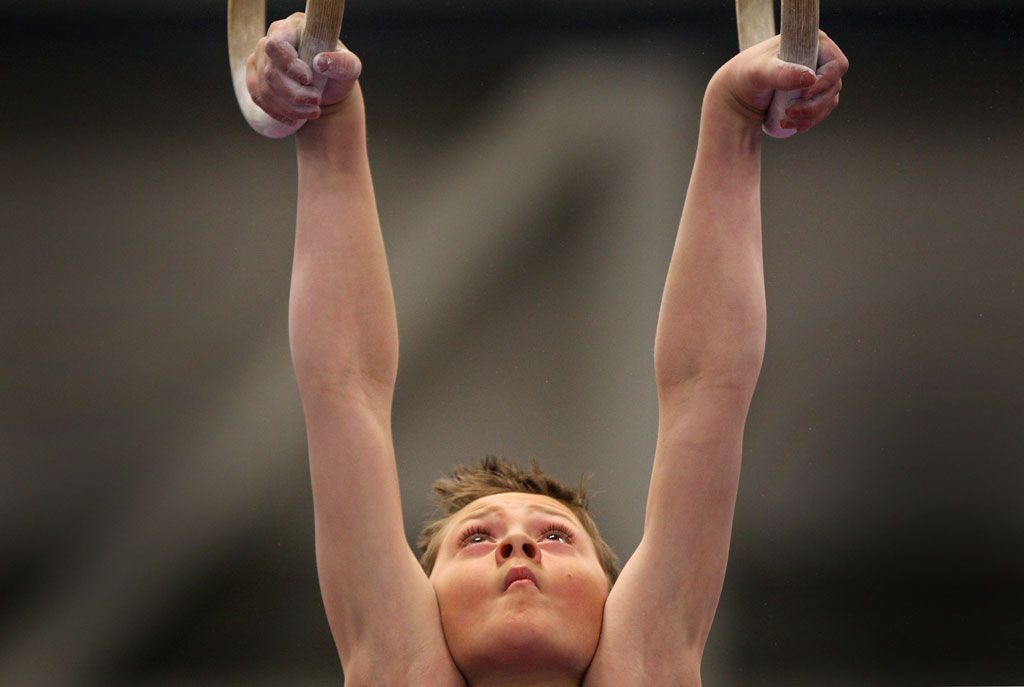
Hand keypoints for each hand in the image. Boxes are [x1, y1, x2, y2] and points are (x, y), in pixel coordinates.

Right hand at [245, 12, 362, 126]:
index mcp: (291, 28)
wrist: (328, 87)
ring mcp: (259, 59)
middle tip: (317, 100)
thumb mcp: (350, 67)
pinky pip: (259, 98)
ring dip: (289, 107)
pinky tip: (294, 120)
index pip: (276, 45)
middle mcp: (269, 40)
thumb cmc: (338, 71)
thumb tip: (320, 62)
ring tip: (313, 112)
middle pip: (270, 72)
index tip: (308, 79)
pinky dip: (277, 112)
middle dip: (295, 94)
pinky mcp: (256, 77)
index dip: (288, 65)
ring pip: (264, 89)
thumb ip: (342, 63)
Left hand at [709, 31, 848, 134]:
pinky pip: (821, 111)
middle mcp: (818, 59)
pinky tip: (792, 125)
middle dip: (814, 105)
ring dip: (811, 116)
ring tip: (786, 121)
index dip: (826, 82)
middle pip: (833, 86)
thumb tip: (810, 77)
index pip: (836, 64)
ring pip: (829, 101)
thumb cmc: (745, 75)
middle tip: (790, 112)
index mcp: (812, 43)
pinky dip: (809, 121)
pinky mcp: (812, 95)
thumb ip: (781, 73)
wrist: (737, 94)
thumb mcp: (760, 72)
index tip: (804, 95)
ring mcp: (817, 78)